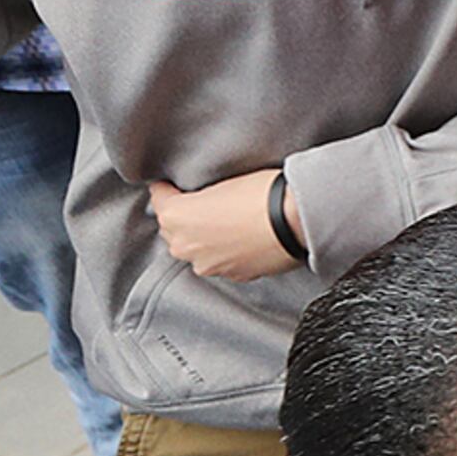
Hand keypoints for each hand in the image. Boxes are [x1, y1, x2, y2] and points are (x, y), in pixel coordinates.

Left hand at [148, 171, 294, 281]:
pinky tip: (246, 237)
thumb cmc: (264, 194)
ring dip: (208, 239)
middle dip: (187, 218)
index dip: (169, 189)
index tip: (174, 185)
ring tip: (232, 223)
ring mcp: (208, 264)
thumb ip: (202, 196)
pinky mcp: (232, 275)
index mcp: (175, 216)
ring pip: (198, 249)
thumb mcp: (224, 180)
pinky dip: (229, 252)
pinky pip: (221, 261)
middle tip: (209, 204)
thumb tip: (203, 201)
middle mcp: (184, 245)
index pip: (159, 199)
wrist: (297, 220)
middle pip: (174, 229)